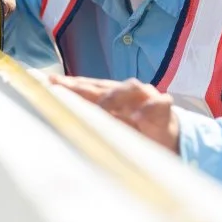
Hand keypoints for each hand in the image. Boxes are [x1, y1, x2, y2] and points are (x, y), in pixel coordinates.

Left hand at [48, 74, 179, 153]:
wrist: (171, 138)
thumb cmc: (137, 131)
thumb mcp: (113, 129)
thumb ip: (94, 124)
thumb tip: (66, 123)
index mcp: (113, 94)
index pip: (88, 86)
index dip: (70, 84)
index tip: (50, 82)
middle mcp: (127, 91)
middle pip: (103, 85)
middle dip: (83, 86)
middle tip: (63, 88)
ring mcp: (146, 96)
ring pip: (130, 88)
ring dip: (114, 97)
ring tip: (99, 107)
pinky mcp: (164, 108)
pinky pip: (157, 104)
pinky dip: (147, 109)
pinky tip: (138, 116)